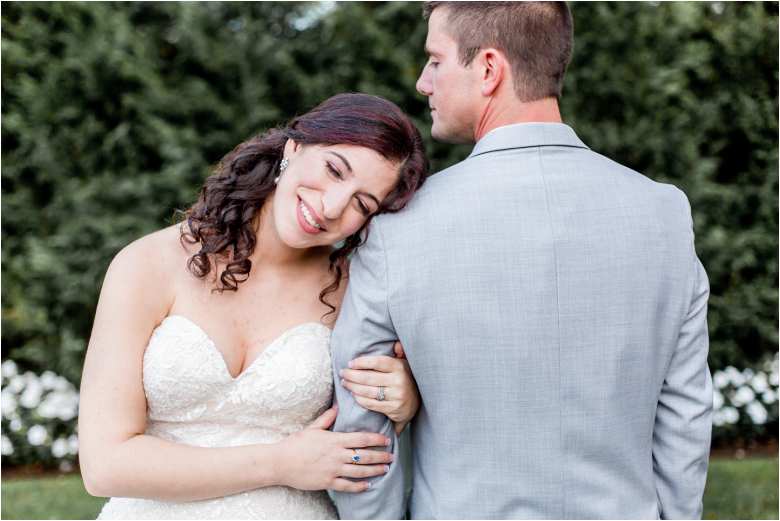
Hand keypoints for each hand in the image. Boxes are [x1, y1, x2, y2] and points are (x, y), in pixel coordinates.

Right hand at [274, 405, 393, 492]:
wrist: (280, 462)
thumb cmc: (295, 444)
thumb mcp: (312, 428)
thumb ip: (327, 418)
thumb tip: (338, 406)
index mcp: (335, 440)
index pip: (362, 439)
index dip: (377, 440)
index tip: (387, 440)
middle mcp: (336, 455)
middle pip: (365, 456)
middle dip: (381, 456)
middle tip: (392, 456)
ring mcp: (333, 470)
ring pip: (360, 471)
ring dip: (375, 470)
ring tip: (386, 469)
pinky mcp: (327, 482)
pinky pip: (347, 486)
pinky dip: (359, 486)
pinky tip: (368, 485)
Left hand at [340, 341, 419, 434]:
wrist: (415, 404)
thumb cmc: (405, 379)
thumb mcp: (405, 364)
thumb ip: (400, 353)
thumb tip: (396, 343)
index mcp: (399, 367)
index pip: (377, 362)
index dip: (361, 362)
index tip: (350, 363)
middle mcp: (398, 381)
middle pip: (368, 377)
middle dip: (351, 375)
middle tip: (343, 373)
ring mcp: (396, 396)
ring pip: (367, 391)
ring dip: (352, 387)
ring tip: (345, 383)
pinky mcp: (392, 409)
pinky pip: (370, 404)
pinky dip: (359, 399)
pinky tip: (353, 394)